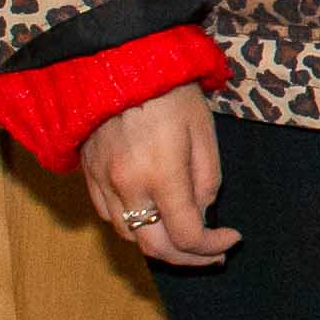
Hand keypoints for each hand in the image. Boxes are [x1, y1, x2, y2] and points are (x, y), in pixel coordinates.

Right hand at [80, 85, 237, 267]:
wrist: (118, 61)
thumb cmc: (169, 91)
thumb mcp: (203, 131)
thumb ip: (207, 179)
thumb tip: (203, 213)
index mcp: (161, 174)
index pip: (186, 235)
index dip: (212, 246)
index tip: (232, 238)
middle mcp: (126, 185)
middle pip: (154, 247)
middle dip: (187, 258)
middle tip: (212, 254)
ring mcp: (102, 182)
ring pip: (129, 236)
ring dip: (158, 244)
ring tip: (185, 238)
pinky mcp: (87, 174)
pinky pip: (108, 215)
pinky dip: (132, 225)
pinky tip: (153, 217)